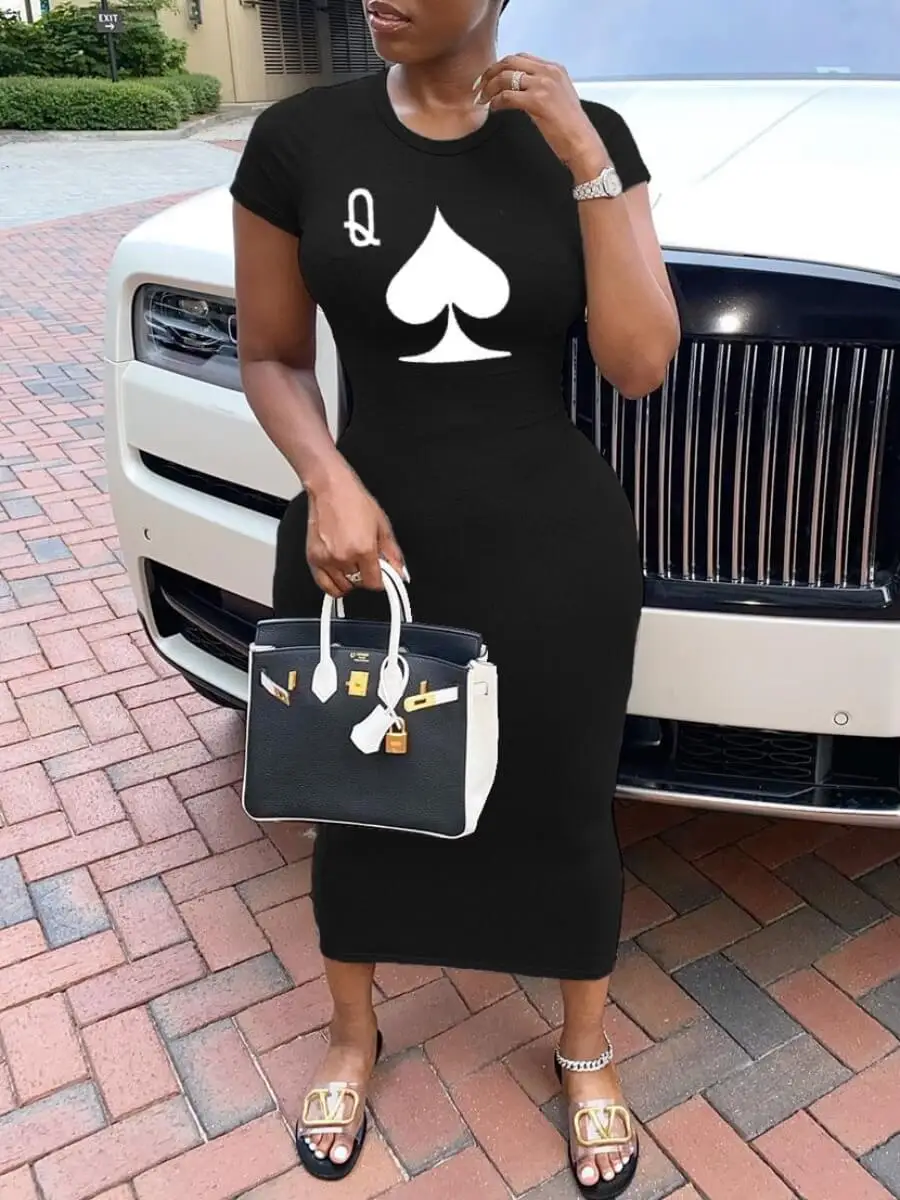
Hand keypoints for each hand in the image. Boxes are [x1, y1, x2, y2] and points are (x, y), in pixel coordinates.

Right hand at [306, 467, 404, 597]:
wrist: (330, 488)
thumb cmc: (354, 501)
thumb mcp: (382, 526)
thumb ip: (392, 554)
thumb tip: (400, 573)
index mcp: (363, 550)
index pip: (374, 584)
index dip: (380, 580)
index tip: (379, 573)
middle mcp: (344, 557)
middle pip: (359, 584)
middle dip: (364, 575)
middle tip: (364, 560)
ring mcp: (326, 559)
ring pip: (342, 586)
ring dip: (349, 579)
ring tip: (350, 561)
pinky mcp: (313, 558)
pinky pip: (324, 585)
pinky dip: (333, 584)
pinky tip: (339, 572)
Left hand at [476, 54, 608, 179]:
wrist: (582, 143)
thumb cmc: (571, 128)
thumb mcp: (558, 98)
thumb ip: (542, 88)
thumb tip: (519, 91)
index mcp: (555, 69)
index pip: (521, 58)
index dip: (501, 66)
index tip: (490, 77)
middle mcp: (549, 72)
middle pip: (510, 62)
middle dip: (490, 72)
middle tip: (479, 86)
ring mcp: (543, 85)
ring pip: (506, 77)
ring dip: (489, 88)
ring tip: (483, 99)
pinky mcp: (537, 101)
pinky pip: (507, 96)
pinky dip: (496, 102)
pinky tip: (494, 109)